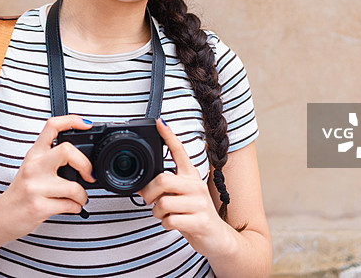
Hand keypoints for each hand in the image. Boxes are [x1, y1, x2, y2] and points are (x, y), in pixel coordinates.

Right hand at [0, 115, 95, 241]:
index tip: (87, 124)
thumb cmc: (21, 192)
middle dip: (85, 163)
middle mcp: (34, 166)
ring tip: (80, 198)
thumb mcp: (31, 168)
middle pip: (67, 150)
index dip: (72, 120)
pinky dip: (77, 207)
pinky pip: (69, 206)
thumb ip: (51, 158)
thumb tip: (82, 158)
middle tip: (89, 174)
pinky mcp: (38, 206)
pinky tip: (72, 207)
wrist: (0, 217)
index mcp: (35, 154)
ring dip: (83, 195)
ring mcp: (35, 187)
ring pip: (74, 187)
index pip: (52, 126)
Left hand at [137, 119, 230, 255]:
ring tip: (166, 214)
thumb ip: (167, 188)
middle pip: (162, 180)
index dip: (169, 136)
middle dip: (149, 192)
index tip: (159, 122)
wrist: (218, 238)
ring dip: (157, 212)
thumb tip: (142, 186)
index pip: (180, 151)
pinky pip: (170, 220)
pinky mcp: (200, 221)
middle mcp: (196, 186)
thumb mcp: (183, 195)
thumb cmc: (194, 214)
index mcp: (191, 176)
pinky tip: (174, 223)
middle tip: (149, 199)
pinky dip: (166, 224)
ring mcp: (200, 203)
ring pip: (163, 203)